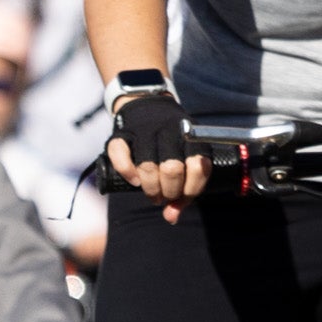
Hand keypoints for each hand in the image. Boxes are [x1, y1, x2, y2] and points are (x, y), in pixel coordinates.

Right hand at [106, 90, 205, 215]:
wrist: (145, 104)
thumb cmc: (170, 142)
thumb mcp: (185, 158)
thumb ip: (184, 189)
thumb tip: (171, 218)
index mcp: (191, 137)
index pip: (199, 168)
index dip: (191, 190)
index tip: (182, 197)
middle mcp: (170, 131)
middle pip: (173, 170)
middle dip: (169, 192)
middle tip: (164, 197)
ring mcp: (145, 130)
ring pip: (148, 166)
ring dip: (150, 188)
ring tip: (152, 194)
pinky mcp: (122, 133)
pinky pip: (121, 156)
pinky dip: (128, 173)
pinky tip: (134, 181)